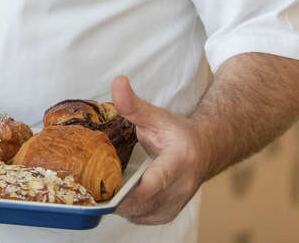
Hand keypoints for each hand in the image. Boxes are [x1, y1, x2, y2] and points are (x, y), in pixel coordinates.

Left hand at [112, 74, 208, 224]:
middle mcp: (180, 188)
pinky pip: (142, 218)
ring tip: (102, 188)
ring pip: (139, 214)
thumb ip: (134, 104)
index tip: (107, 190)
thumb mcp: (157, 116)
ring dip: (119, 205)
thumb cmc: (179, 133)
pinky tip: (118, 196)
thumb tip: (117, 82)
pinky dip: (128, 210)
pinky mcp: (168, 214)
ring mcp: (175, 204)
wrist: (207, 149)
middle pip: (141, 203)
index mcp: (178, 162)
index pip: (154, 184)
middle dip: (115, 197)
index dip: (130, 192)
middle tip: (91, 185)